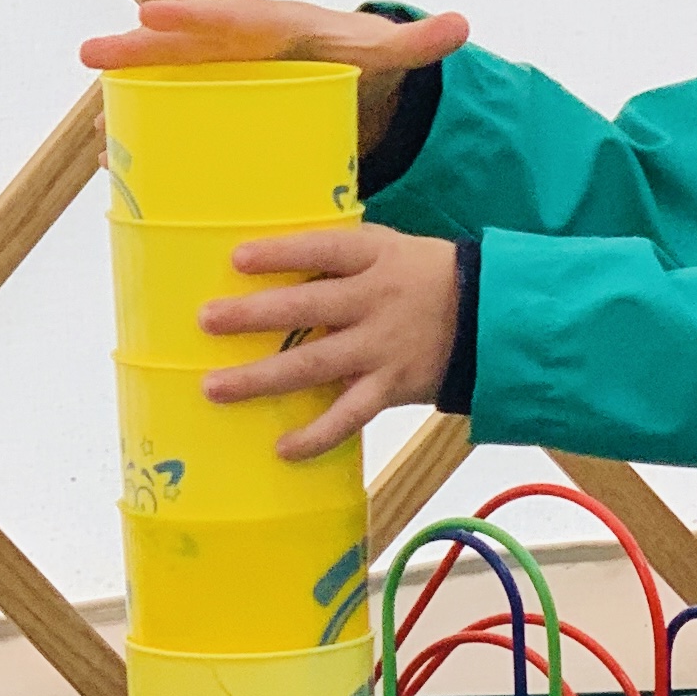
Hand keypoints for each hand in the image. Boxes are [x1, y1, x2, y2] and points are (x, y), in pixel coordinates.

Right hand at [80, 0, 467, 154]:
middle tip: (91, 56)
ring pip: (165, 89)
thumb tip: (462, 25)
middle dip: (134, 53)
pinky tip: (116, 169)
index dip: (188, 16)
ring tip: (94, 135)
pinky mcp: (216, 112)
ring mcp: (218, 82)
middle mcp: (234, 49)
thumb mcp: (387, 53)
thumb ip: (418, 43)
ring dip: (128, 107)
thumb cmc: (362, 60)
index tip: (149, 15)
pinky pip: (174, 121)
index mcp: (270, 27)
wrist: (352, 79)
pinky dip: (146, 141)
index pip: (225, 16)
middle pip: (178, 48)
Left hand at [198, 225, 460, 458]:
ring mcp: (380, 348)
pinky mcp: (390, 386)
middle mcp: (373, 303)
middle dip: (254, 315)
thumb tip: (271, 254)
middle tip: (207, 321)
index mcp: (373, 259)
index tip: (237, 259)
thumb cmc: (423, 275)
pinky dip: (317, 435)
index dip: (281, 254)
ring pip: (315, 365)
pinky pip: (349, 415)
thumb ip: (338, 254)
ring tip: (214, 388)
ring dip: (262, 378)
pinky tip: (283, 448)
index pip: (322, 250)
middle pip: (307, 308)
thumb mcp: (388, 247)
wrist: (489, 317)